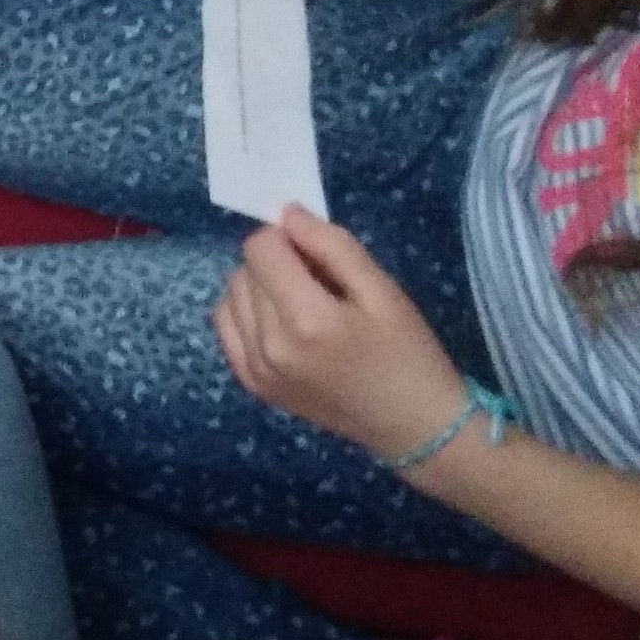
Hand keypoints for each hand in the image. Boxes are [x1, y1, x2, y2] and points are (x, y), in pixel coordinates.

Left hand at [212, 206, 471, 463]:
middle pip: (244, 270)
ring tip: (303, 303)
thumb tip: (286, 214)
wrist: (413, 424)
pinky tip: (281, 323)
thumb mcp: (382, 289)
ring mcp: (256, 371)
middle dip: (276, 262)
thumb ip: (331, 245)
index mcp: (305, 320)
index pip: (260, 247)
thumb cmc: (407, 352)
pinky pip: (226, 328)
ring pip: (230, 295)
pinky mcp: (253, 386)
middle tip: (320, 281)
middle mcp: (269, 346)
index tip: (318, 254)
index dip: (287, 238)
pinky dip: (246, 314)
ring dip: (258, 287)